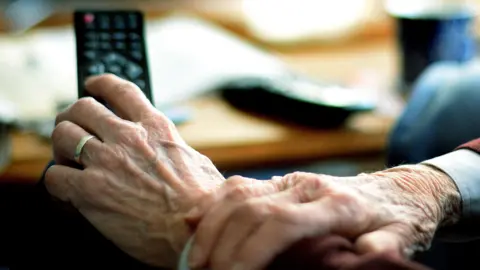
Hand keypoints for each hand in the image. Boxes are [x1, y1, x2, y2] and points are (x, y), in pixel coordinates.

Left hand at [44, 74, 223, 267]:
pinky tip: (66, 189)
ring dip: (61, 146)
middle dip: (72, 116)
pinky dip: (57, 181)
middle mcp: (127, 137)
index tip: (93, 85)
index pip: (120, 90)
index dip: (101, 83)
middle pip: (82, 108)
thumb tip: (169, 151)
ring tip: (66, 158)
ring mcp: (106, 161)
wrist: (197, 227)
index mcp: (155, 127)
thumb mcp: (195, 159)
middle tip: (72, 126)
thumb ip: (173, 148)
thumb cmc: (203, 199)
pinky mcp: (90, 191)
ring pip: (63, 135)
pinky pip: (55, 176)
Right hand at [188, 166, 460, 269]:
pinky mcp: (279, 180)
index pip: (281, 223)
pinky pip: (237, 187)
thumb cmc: (396, 218)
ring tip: (195, 262)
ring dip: (210, 228)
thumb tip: (362, 257)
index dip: (250, 252)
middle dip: (221, 248)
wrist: (396, 188)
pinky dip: (212, 206)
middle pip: (251, 210)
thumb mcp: (400, 238)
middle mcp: (307, 187)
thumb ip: (383, 248)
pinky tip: (196, 226)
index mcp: (337, 204)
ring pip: (237, 195)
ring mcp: (290, 180)